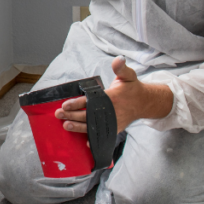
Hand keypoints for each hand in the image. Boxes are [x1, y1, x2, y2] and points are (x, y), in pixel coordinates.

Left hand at [54, 56, 173, 132]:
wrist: (144, 103)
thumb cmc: (132, 88)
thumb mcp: (128, 75)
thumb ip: (121, 68)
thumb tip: (118, 59)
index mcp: (111, 98)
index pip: (91, 101)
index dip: (77, 103)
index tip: (65, 104)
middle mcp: (111, 111)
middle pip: (88, 114)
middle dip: (72, 115)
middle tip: (59, 114)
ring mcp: (113, 122)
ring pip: (93, 126)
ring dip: (78, 127)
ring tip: (66, 125)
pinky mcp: (115, 129)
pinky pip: (103, 135)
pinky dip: (95, 140)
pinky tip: (86, 144)